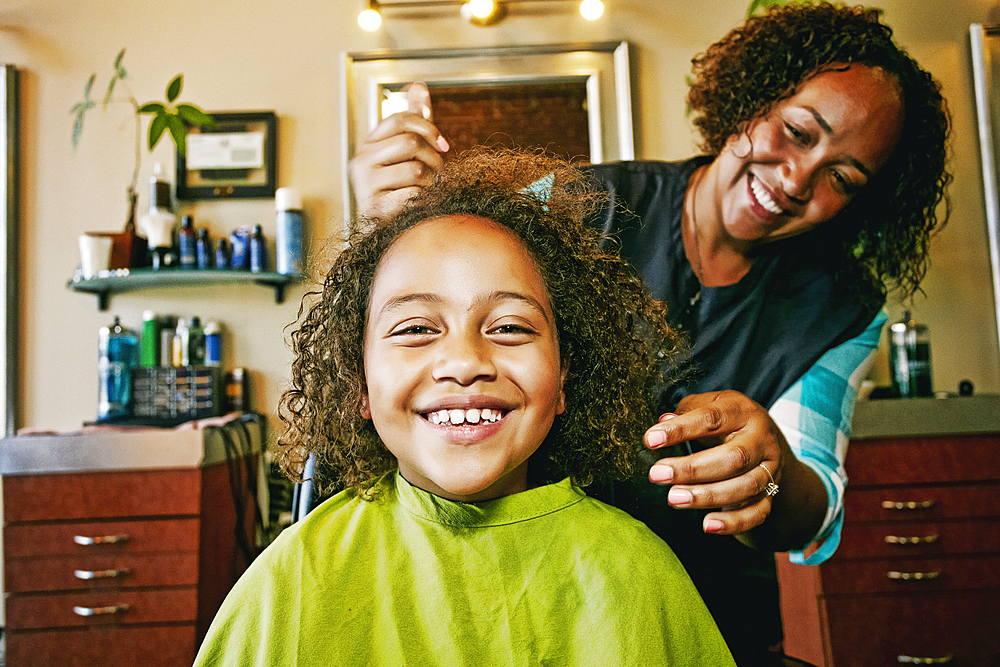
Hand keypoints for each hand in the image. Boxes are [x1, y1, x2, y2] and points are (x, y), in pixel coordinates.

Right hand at [348, 82, 449, 219]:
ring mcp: (365, 185)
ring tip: (428, 190)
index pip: (400, 120)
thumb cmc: (403, 185)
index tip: (444, 145)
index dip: (428, 128)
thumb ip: (414, 119)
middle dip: (433, 159)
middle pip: (410, 143)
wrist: (392, 225)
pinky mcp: (374, 207)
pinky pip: (413, 194)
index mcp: (369, 144)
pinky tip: (418, 204)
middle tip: (438, 173)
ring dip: (432, 182)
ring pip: (415, 170)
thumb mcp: (408, 149)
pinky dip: (423, 200)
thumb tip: (419, 86)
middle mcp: (361, 161)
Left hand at [644, 390, 789, 536]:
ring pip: (745, 487)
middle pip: (734, 457)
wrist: (766, 439)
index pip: (712, 419)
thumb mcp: (708, 406)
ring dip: (707, 496)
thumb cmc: (726, 422)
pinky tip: (707, 525)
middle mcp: (761, 439)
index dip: (680, 429)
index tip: (650, 440)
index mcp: (743, 411)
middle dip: (692, 469)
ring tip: (673, 498)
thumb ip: (686, 413)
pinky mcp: (771, 494)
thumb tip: (662, 423)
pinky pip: (757, 513)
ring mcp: (771, 468)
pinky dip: (733, 522)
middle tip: (657, 474)